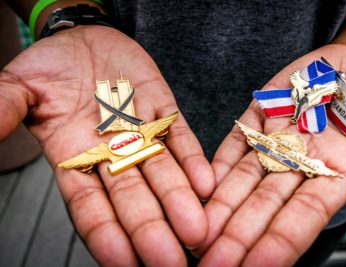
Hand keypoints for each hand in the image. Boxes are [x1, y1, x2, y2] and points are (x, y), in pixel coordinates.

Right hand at [0, 25, 214, 266]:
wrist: (85, 40)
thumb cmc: (50, 68)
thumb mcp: (22, 87)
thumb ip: (7, 108)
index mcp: (74, 160)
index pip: (89, 206)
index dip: (105, 234)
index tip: (121, 262)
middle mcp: (112, 156)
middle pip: (133, 199)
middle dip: (150, 230)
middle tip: (171, 261)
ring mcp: (142, 135)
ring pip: (163, 174)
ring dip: (180, 201)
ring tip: (198, 230)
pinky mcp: (165, 112)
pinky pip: (181, 138)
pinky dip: (193, 159)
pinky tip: (206, 184)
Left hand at [193, 44, 345, 265]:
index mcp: (335, 177)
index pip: (304, 218)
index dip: (281, 243)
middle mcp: (300, 168)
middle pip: (264, 208)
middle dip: (238, 239)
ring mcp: (275, 144)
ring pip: (242, 184)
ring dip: (219, 212)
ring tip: (194, 239)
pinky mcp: (257, 119)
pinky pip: (233, 146)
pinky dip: (215, 168)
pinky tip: (196, 191)